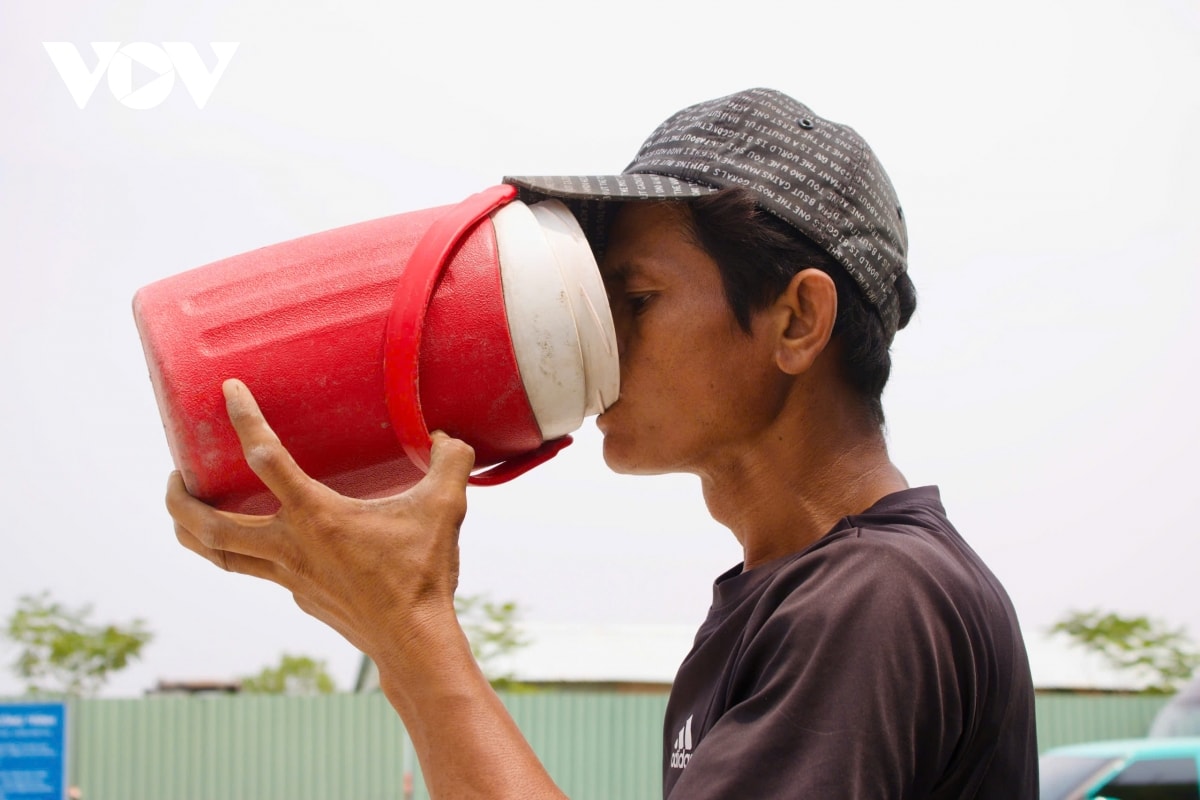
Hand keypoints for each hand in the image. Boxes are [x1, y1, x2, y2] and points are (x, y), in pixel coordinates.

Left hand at [166, 378, 475, 659]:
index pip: (266, 458)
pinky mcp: (299, 595)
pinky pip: (259, 570)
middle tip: (173, 474)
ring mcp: (289, 576)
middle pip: (209, 525)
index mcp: (316, 516)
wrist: (412, 640)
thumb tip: (449, 437)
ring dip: (192, 532)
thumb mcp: (445, 508)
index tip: (228, 390)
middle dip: (180, 500)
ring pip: (220, 555)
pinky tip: (262, 542)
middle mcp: (290, 546)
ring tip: (185, 511)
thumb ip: (449, 463)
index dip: (244, 420)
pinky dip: (244, 551)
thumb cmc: (423, 575)